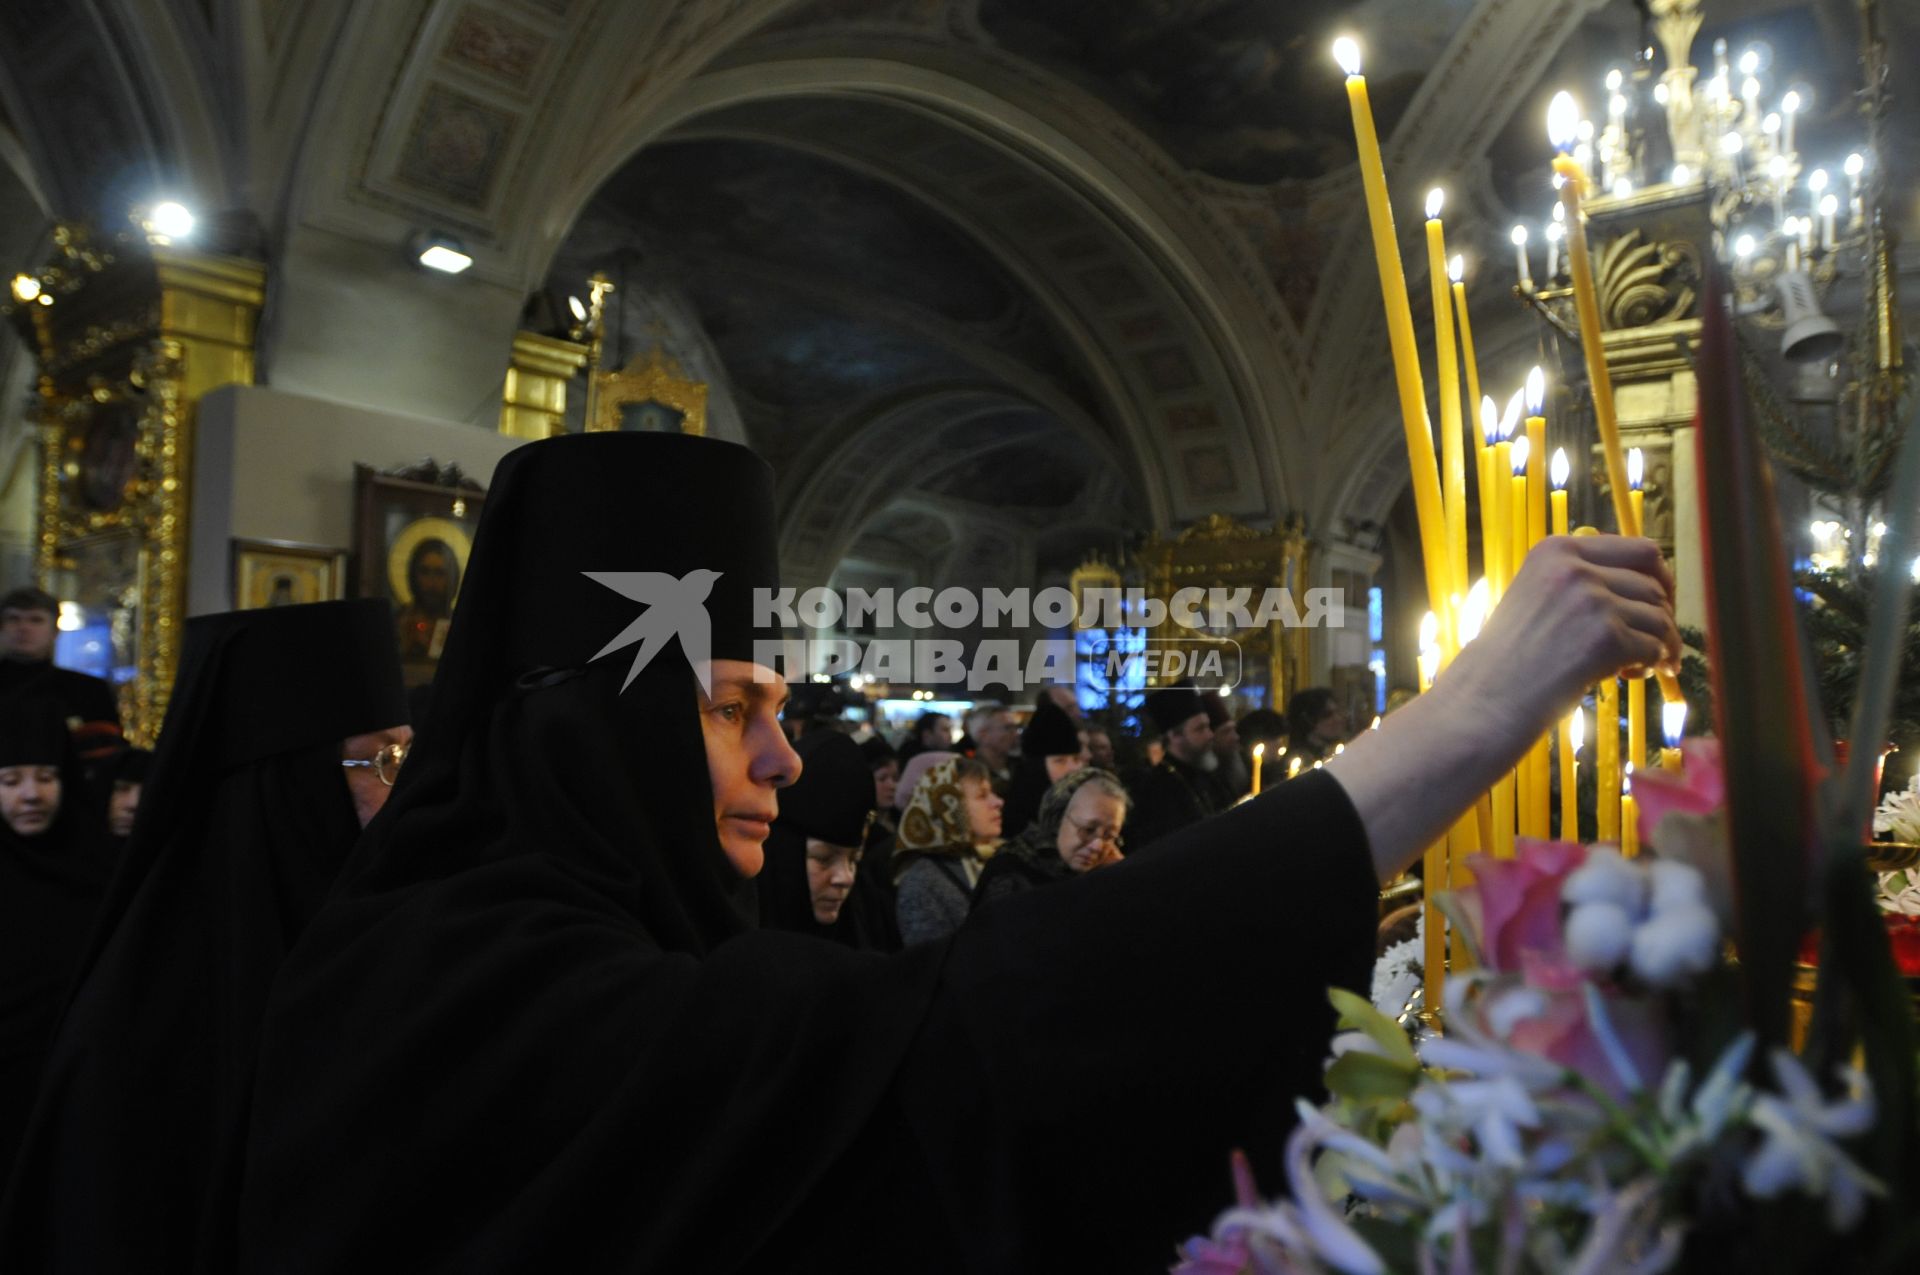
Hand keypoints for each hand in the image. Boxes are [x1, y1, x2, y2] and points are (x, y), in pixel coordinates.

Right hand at [1323, 534, 1677, 882]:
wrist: (1482, 700)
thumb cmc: (1506, 660)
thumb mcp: (1536, 597)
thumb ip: (1579, 583)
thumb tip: (1645, 588)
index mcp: (1555, 550)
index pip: (1637, 547)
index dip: (1659, 577)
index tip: (1661, 601)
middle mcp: (1574, 567)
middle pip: (1653, 582)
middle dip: (1663, 613)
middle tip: (1658, 641)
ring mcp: (1590, 600)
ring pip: (1658, 616)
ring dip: (1661, 643)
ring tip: (1639, 666)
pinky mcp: (1604, 637)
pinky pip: (1654, 646)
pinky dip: (1652, 664)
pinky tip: (1629, 675)